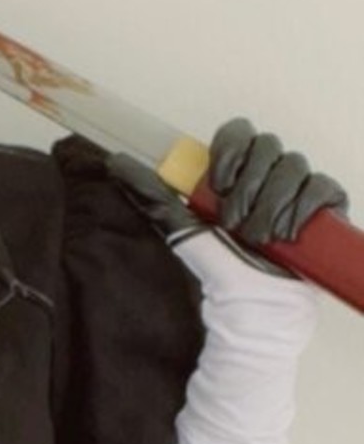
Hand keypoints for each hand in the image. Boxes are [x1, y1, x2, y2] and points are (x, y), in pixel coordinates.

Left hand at [107, 118, 347, 274]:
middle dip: (249, 186)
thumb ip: (153, 196)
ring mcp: (299, 192)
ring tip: (260, 239)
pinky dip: (303, 209)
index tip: (219, 182)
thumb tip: (117, 164)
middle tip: (235, 222)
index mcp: (238, 174)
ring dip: (272, 205)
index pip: (239, 133)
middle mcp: (270, 177)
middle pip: (268, 146)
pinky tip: (287, 236)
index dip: (230, 151)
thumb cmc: (221, 274)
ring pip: (293, 166)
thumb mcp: (182, 230)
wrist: (252, 311)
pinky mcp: (326, 211)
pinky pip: (322, 187)